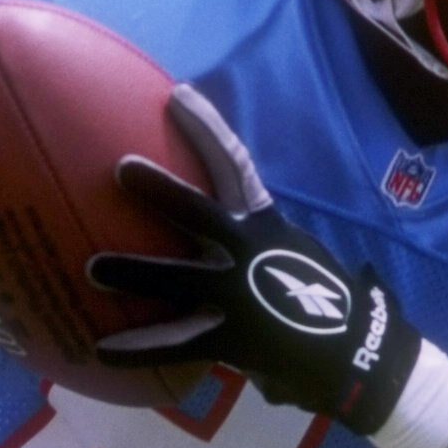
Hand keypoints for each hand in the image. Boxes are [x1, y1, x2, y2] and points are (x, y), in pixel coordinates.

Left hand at [87, 84, 423, 431]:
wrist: (357, 350)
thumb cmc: (317, 299)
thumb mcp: (288, 253)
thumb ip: (247, 238)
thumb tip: (203, 224)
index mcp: (264, 224)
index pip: (235, 164)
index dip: (207, 128)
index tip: (178, 96)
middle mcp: (250, 252)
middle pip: (200, 212)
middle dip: (161, 189)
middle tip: (120, 168)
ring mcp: (241, 295)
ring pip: (179, 279)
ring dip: (134, 272)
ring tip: (90, 268)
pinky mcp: (235, 339)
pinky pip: (177, 344)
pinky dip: (138, 350)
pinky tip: (100, 351)